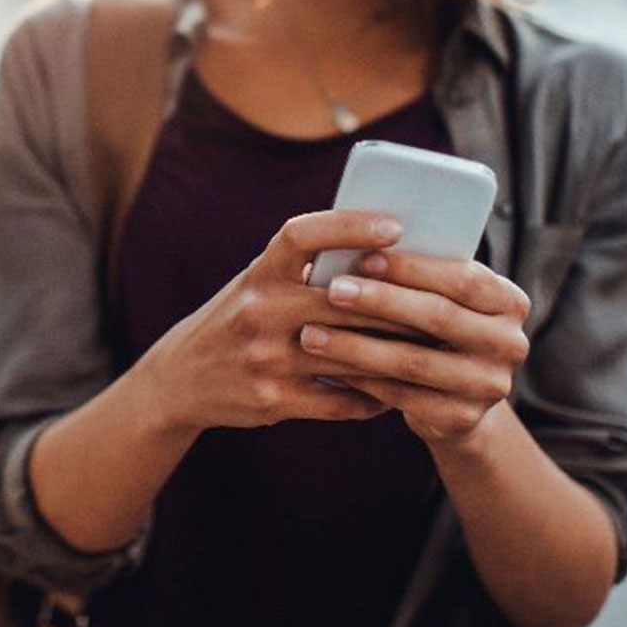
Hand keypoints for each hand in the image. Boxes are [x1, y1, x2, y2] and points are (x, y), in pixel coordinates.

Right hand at [134, 212, 412, 432]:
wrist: (181, 377)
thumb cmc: (239, 317)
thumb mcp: (259, 282)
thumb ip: (307, 270)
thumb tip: (384, 255)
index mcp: (259, 272)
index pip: (303, 235)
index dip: (349, 226)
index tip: (394, 226)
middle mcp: (259, 310)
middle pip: (345, 301)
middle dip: (399, 304)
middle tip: (444, 302)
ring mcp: (265, 358)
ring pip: (351, 354)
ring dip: (397, 353)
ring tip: (435, 349)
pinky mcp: (273, 400)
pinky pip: (340, 399)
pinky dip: (374, 396)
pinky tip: (397, 391)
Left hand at [299, 251, 530, 443]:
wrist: (457, 399)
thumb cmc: (438, 330)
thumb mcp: (444, 299)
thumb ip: (421, 277)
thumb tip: (360, 245)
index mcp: (510, 302)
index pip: (462, 277)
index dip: (412, 268)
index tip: (363, 256)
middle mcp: (511, 344)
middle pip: (438, 317)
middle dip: (380, 301)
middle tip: (333, 290)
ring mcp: (490, 386)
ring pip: (414, 361)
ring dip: (357, 346)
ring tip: (313, 334)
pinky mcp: (462, 419)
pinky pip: (402, 396)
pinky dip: (362, 379)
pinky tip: (329, 366)